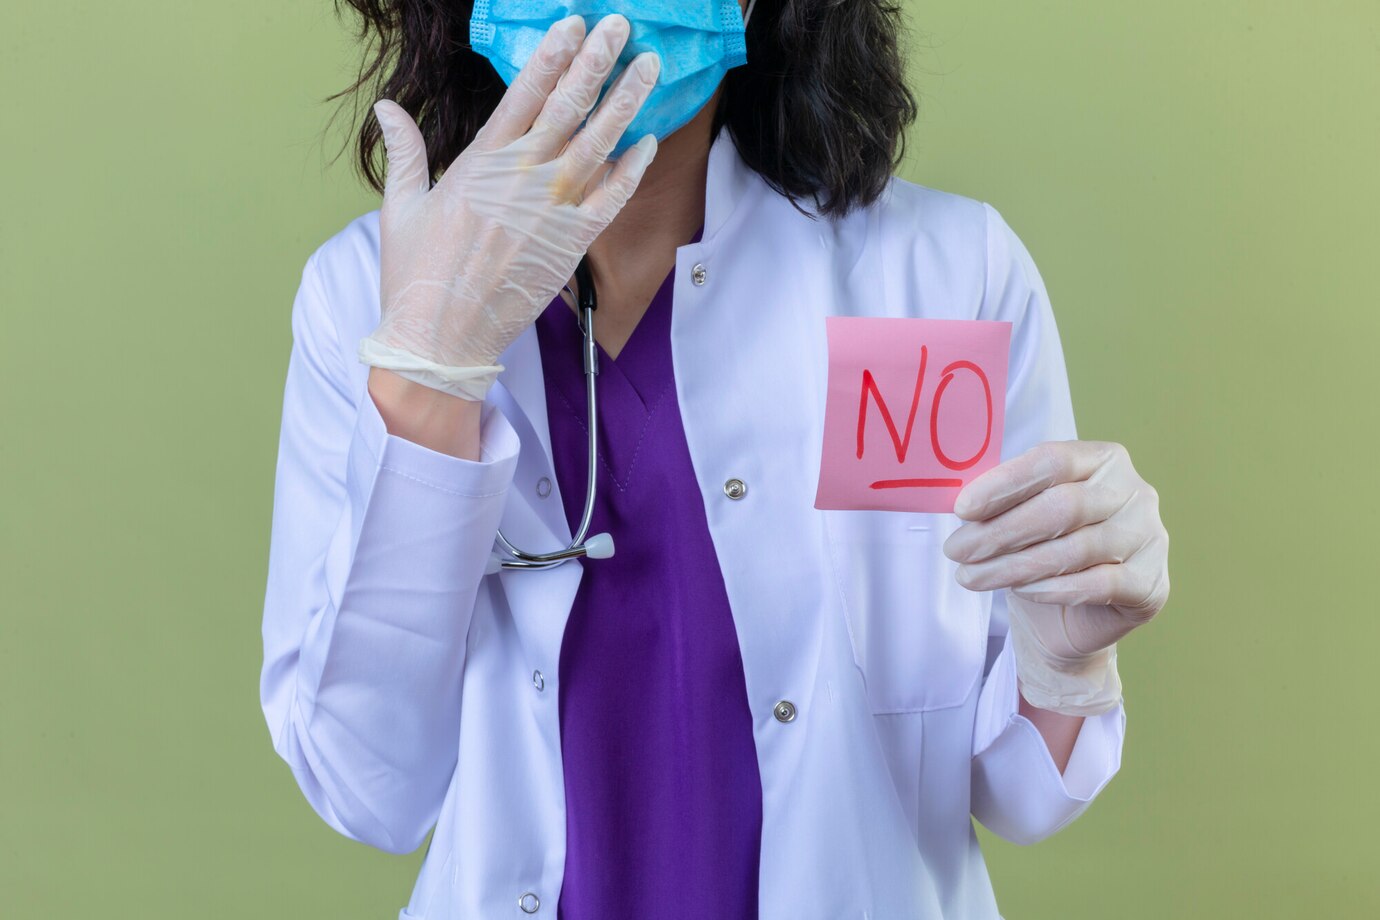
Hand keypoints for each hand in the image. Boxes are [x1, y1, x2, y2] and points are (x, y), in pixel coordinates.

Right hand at [360, 14, 661, 398]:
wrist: (441, 340)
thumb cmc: (417, 277)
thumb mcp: (401, 208)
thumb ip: (405, 152)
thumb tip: (387, 108)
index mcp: (480, 164)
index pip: (523, 94)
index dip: (552, 55)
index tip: (572, 24)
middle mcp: (521, 179)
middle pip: (569, 107)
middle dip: (597, 62)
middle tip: (621, 26)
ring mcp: (551, 211)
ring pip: (598, 144)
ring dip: (626, 101)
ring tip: (649, 67)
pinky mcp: (571, 245)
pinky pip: (610, 200)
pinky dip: (630, 169)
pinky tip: (647, 141)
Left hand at [942, 440, 1169, 656]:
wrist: (1071, 621)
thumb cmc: (1042, 553)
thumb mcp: (1020, 517)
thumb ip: (1003, 500)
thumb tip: (964, 505)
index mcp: (1103, 459)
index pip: (1053, 461)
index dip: (1006, 483)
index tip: (962, 509)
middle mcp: (1135, 492)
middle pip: (1063, 506)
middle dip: (1001, 531)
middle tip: (956, 550)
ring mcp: (1149, 537)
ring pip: (1075, 549)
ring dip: (1014, 565)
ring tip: (970, 577)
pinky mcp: (1152, 583)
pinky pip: (1100, 584)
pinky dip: (1054, 588)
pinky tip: (1020, 592)